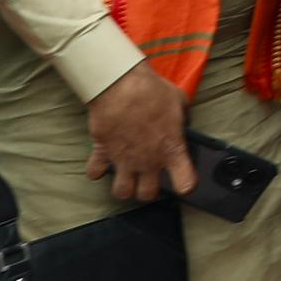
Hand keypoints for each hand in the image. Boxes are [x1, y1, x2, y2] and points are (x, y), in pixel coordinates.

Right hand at [82, 59, 194, 204]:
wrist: (120, 86)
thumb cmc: (152, 91)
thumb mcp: (179, 102)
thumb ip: (182, 119)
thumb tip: (182, 122)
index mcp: (171, 150)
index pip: (185, 183)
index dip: (186, 185)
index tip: (184, 182)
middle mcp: (148, 161)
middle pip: (147, 194)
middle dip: (149, 190)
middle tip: (149, 178)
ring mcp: (124, 160)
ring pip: (122, 192)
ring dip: (125, 186)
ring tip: (127, 175)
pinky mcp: (103, 153)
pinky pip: (95, 172)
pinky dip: (97, 170)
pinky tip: (103, 161)